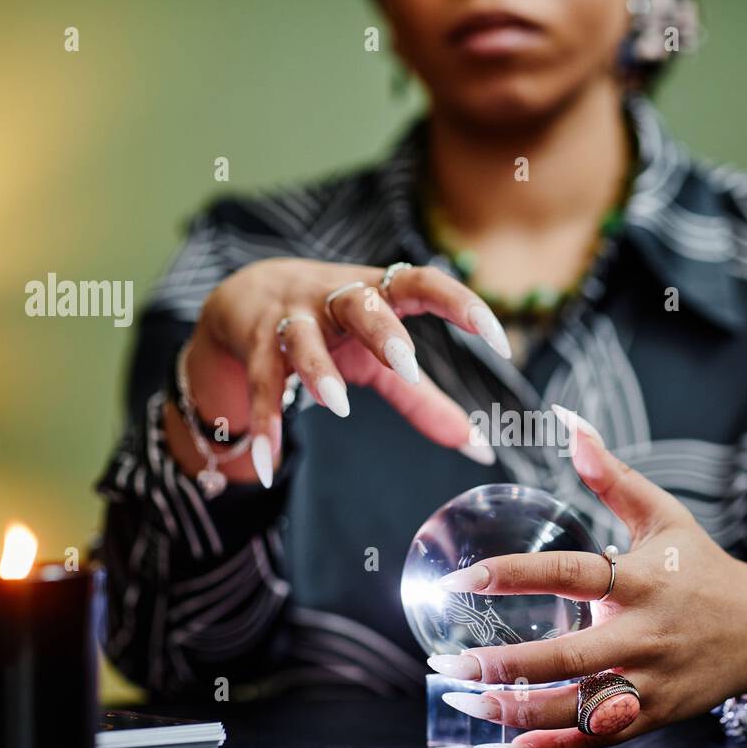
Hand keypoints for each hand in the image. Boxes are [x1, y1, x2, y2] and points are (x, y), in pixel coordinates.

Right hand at [171, 258, 510, 485]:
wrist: (246, 295)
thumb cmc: (332, 328)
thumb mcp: (379, 357)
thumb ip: (425, 399)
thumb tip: (480, 449)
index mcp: (378, 292)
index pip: (426, 284)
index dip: (463, 306)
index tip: (500, 341)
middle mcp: (334, 298)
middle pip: (361, 303)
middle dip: (383, 331)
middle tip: (407, 366)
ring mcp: (291, 318)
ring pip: (302, 339)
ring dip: (319, 371)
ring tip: (337, 406)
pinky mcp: (255, 346)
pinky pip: (261, 384)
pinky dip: (264, 421)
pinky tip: (268, 463)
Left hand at [427, 406, 746, 747]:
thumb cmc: (704, 569)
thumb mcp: (664, 516)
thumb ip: (612, 476)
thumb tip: (570, 424)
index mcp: (642, 581)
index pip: (571, 576)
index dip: (514, 576)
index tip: (463, 580)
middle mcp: (645, 636)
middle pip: (568, 657)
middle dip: (504, 664)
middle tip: (447, 662)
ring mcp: (649, 683)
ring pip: (577, 708)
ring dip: (515, 711)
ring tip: (463, 699)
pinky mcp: (651, 717)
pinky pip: (595, 740)